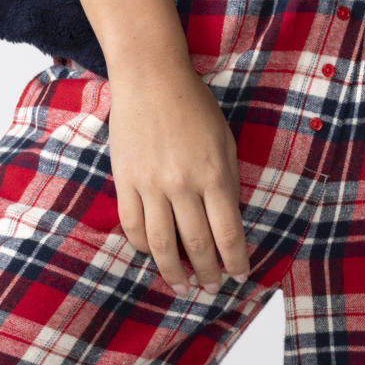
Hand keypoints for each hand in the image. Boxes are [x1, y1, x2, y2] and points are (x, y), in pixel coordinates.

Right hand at [107, 59, 251, 294]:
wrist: (151, 77)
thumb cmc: (194, 104)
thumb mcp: (225, 139)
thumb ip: (229, 180)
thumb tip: (230, 220)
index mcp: (214, 173)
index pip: (228, 232)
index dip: (235, 260)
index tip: (239, 276)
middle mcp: (182, 183)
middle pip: (196, 244)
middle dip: (207, 272)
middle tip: (212, 287)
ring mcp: (150, 184)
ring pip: (161, 244)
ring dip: (174, 272)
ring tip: (183, 286)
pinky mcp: (125, 180)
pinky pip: (133, 225)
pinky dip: (143, 246)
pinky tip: (154, 254)